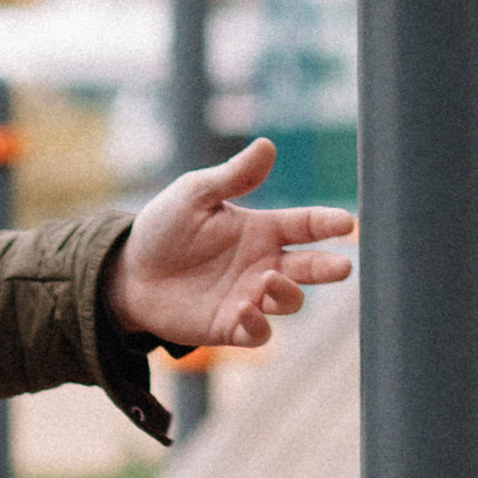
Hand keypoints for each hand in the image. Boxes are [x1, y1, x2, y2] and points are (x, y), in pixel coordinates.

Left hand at [105, 140, 354, 354]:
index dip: (327, 223)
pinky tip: (245, 309)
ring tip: (267, 279)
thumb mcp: (195, 193)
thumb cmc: (164, 228)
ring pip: (288, 301)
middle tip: (343, 266)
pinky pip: (259, 332)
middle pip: (308, 267)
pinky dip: (259, 323)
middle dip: (328, 267)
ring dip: (285, 293)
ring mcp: (250, 297)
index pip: (304, 225)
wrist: (130, 272)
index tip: (347, 222)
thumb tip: (268, 145)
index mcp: (260, 229)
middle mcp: (262, 264)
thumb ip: (233, 177)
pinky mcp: (231, 326)